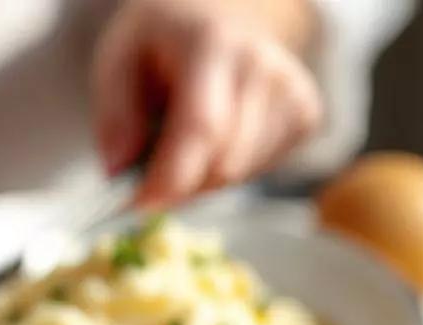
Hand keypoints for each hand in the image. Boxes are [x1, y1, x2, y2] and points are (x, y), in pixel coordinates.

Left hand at [93, 0, 322, 206]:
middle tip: (144, 176)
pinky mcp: (307, 114)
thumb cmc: (161, 41)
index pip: (201, 127)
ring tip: (180, 141)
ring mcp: (293, 90)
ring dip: (198, 179)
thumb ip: (114, 116)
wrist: (221, 12)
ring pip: (238, 174)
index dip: (170, 177)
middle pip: (222, 161)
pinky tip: (215, 137)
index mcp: (212, 44)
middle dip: (176, 184)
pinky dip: (225, 171)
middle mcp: (263, 65)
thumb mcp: (117, 61)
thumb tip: (118, 172)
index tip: (136, 207)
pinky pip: (258, 170)